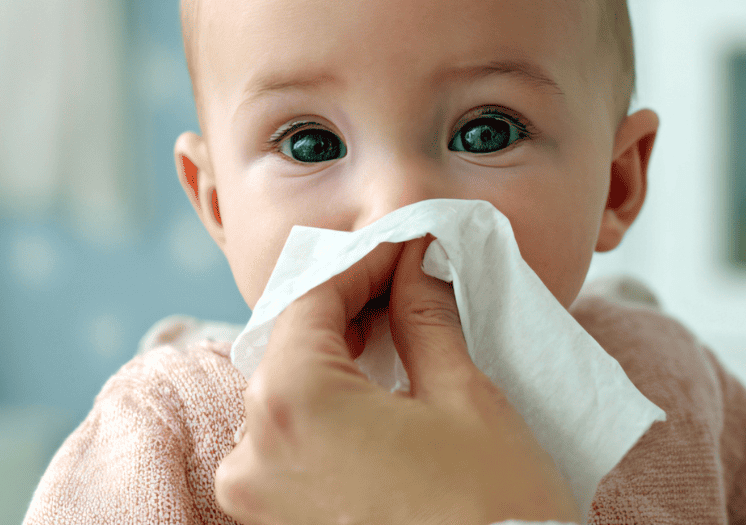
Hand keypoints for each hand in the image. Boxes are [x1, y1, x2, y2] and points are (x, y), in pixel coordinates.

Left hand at [215, 236, 579, 524]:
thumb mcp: (464, 397)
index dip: (362, 263)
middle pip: (291, 346)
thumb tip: (416, 262)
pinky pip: (286, 444)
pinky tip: (367, 392)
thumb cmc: (493, 510)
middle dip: (344, 309)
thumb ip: (424, 316)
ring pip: (285, 395)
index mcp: (291, 405)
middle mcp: (252, 452)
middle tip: (400, 282)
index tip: (402, 247)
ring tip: (387, 332)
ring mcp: (257, 499)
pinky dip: (322, 410)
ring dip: (331, 359)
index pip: (312, 301)